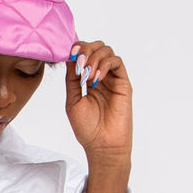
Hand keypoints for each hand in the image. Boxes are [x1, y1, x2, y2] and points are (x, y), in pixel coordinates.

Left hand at [65, 39, 132, 165]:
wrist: (102, 144)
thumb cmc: (87, 128)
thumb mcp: (73, 101)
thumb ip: (71, 80)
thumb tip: (70, 58)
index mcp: (87, 80)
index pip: (84, 54)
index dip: (78, 49)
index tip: (71, 53)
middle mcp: (101, 76)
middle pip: (97, 47)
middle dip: (86, 50)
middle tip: (80, 63)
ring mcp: (112, 78)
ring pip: (107, 51)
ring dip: (94, 59)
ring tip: (87, 76)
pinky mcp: (123, 82)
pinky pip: (116, 62)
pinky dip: (105, 65)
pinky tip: (96, 79)